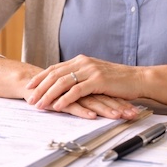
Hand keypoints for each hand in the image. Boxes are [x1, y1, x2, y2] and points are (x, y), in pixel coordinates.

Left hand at [25, 55, 142, 118]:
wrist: (138, 79)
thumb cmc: (118, 80)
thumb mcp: (96, 75)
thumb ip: (81, 76)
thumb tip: (66, 84)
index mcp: (81, 60)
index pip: (55, 68)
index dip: (40, 77)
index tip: (29, 87)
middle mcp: (83, 62)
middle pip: (55, 74)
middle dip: (40, 87)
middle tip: (29, 99)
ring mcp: (90, 70)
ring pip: (63, 82)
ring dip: (49, 94)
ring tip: (40, 105)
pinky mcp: (98, 81)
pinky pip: (77, 90)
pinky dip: (65, 99)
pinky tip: (57, 106)